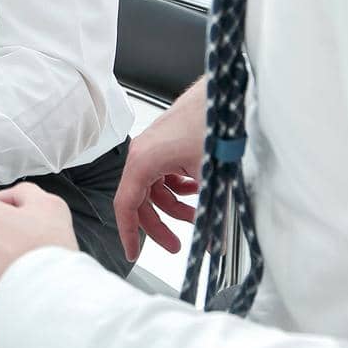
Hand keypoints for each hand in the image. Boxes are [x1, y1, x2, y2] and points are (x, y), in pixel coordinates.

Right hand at [113, 77, 204, 261]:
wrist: (221, 95)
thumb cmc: (208, 123)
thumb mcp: (208, 175)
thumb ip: (208, 212)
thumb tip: (214, 240)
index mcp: (143, 161)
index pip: (126, 206)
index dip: (129, 234)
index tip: (133, 252)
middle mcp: (143, 154)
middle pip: (142, 201)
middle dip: (160, 226)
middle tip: (175, 245)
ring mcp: (154, 149)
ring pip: (156, 190)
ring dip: (175, 207)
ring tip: (196, 218)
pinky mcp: (166, 145)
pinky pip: (165, 176)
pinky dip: (179, 189)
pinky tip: (196, 191)